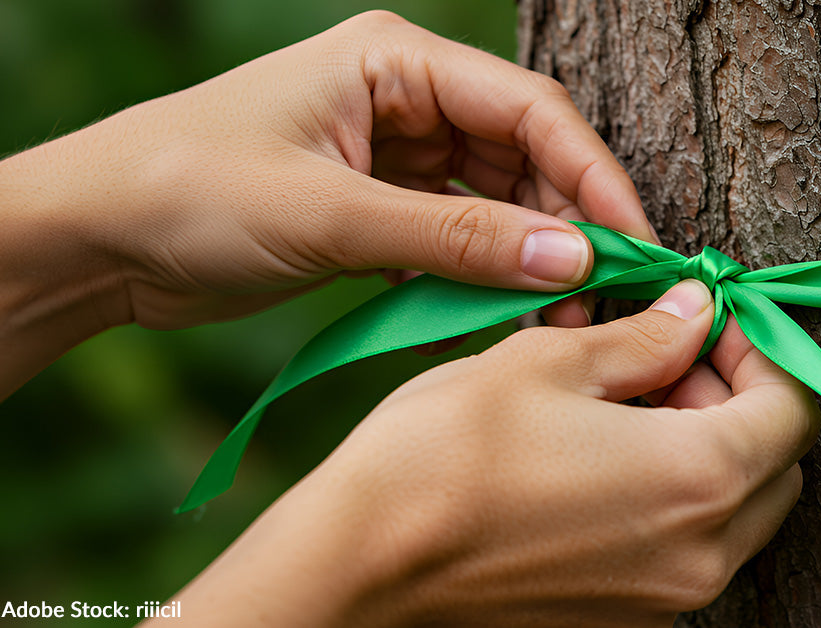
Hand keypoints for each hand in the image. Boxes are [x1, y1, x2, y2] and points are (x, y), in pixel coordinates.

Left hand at [0, 11, 651, 392]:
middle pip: (524, 156)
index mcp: (396, 61)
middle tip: (601, 299)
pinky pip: (456, 236)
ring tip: (556, 318)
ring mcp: (393, 153)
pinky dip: (480, 275)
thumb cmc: (190, 191)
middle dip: (566, 225)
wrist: (95, 238)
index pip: (530, 109)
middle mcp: (405, 98)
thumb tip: (572, 258)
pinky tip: (498, 315)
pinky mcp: (378, 206)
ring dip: (528, 258)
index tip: (634, 244)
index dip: (592, 176)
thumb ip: (457, 237)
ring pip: (497, 201)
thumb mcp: (332, 215)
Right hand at [161, 281, 820, 627]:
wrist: (360, 563)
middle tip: (669, 354)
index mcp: (698, 479)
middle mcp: (701, 556)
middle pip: (775, 466)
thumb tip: (698, 312)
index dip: (763, 350)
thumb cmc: (444, 452)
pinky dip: (674, 500)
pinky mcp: (624, 622)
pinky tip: (604, 461)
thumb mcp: (548, 363)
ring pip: (736, 513)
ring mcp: (664, 602)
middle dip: (739, 399)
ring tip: (628, 403)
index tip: (713, 319)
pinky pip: (687, 552)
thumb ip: (646, 339)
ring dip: (708, 449)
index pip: (794, 407)